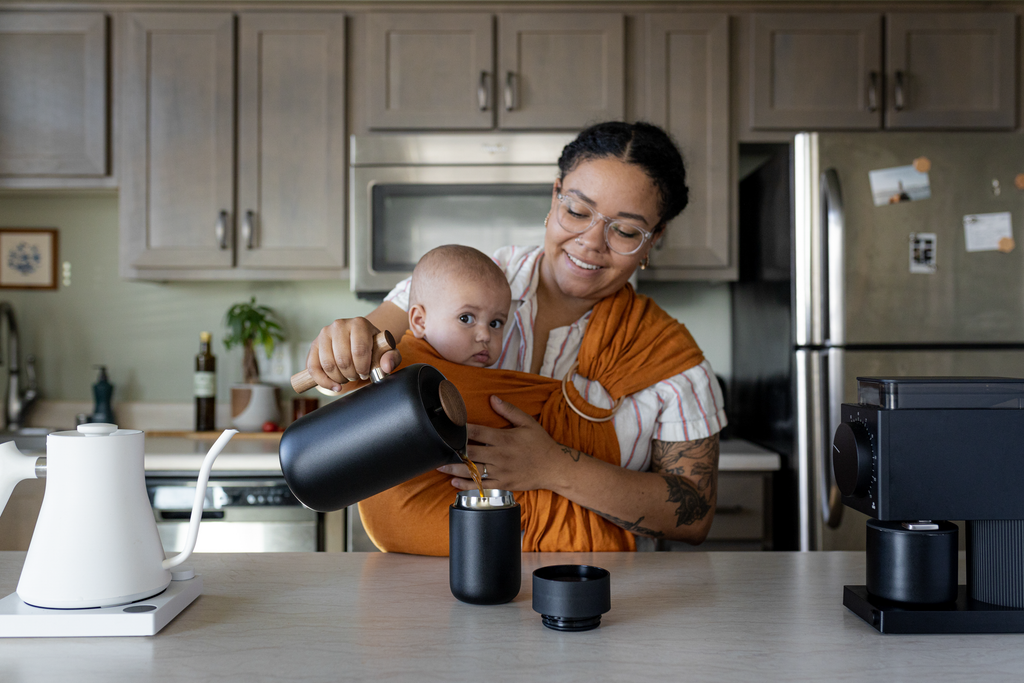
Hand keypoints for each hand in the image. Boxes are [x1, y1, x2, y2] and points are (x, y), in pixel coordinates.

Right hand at [305, 317, 401, 390]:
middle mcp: (339, 325)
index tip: (366, 373)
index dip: (363, 367)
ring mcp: (324, 334)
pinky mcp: (314, 345)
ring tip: (347, 377)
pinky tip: (334, 386)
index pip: (359, 350)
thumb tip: (386, 367)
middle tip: (357, 375)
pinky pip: (313, 368)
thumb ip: (392, 358)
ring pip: (328, 364)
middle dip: (351, 374)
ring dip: (339, 378)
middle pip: (343, 359)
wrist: (359, 342)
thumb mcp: (387, 352)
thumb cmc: (373, 348)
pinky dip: (323, 381)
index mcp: (359, 324)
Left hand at [438, 395, 563, 491]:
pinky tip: (454, 482)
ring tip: (440, 465)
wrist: (554, 467)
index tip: (447, 427)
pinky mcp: (503, 484)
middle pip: (470, 453)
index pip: (477, 432)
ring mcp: (501, 472)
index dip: (460, 430)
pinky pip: (481, 486)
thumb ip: (509, 410)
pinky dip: (466, 485)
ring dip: (454, 469)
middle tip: (437, 448)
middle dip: (452, 451)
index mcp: (504, 439)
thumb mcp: (527, 422)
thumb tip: (492, 398)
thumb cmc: (540, 443)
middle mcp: (500, 456)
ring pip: (472, 471)